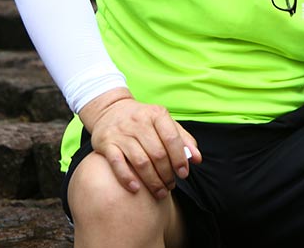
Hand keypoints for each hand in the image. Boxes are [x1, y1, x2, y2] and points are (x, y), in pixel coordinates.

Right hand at [79, 88, 201, 198]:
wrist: (110, 110)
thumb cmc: (143, 121)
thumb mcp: (164, 122)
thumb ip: (182, 139)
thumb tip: (197, 159)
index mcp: (156, 114)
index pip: (171, 138)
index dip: (179, 159)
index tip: (183, 174)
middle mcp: (138, 121)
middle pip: (157, 153)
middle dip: (167, 174)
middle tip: (170, 186)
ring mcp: (121, 132)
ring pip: (140, 161)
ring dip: (152, 181)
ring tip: (159, 192)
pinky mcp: (106, 143)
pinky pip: (117, 163)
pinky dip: (127, 178)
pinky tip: (136, 189)